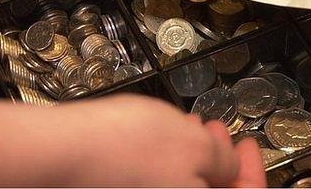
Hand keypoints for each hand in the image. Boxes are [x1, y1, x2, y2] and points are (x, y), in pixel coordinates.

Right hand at [0, 88, 265, 186]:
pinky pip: (156, 182)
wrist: (58, 150)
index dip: (252, 170)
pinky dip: (167, 162)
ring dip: (193, 158)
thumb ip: (225, 161)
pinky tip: (166, 137)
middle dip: (221, 162)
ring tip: (194, 127)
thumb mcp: (195, 144)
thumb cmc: (122, 149)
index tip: (249, 146)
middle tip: (223, 133)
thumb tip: (229, 167)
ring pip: (180, 185)